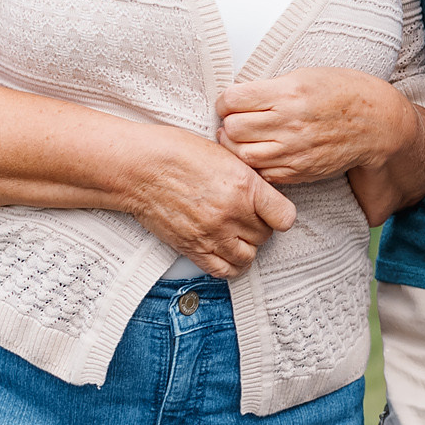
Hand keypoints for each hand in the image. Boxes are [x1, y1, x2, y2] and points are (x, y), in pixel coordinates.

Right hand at [124, 127, 298, 277]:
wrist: (140, 168)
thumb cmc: (176, 154)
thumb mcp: (225, 155)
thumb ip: (248, 179)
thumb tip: (264, 195)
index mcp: (244, 186)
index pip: (285, 216)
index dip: (280, 215)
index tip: (274, 211)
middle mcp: (231, 213)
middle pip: (265, 236)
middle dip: (260, 227)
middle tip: (247, 217)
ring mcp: (212, 234)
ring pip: (247, 256)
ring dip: (246, 248)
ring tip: (237, 235)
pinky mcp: (193, 248)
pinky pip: (223, 270)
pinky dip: (229, 265)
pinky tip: (226, 252)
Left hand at [216, 69, 424, 225]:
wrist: (378, 124)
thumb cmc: (343, 92)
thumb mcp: (307, 75)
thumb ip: (272, 88)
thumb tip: (238, 98)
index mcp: (289, 92)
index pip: (233, 99)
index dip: (226, 101)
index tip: (231, 102)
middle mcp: (289, 123)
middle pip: (232, 128)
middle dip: (228, 123)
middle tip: (235, 120)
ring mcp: (294, 151)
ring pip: (241, 154)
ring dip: (236, 146)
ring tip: (242, 139)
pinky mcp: (299, 171)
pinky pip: (261, 173)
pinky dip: (254, 164)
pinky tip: (260, 153)